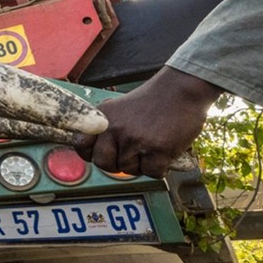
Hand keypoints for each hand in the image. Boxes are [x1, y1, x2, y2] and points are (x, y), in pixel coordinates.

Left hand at [72, 67, 221, 177]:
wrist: (182, 89)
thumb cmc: (155, 100)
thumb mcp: (121, 107)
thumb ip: (107, 127)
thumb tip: (95, 151)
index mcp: (103, 117)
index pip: (81, 144)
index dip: (91, 154)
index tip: (105, 153)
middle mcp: (115, 128)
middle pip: (103, 164)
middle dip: (117, 164)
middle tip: (132, 154)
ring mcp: (135, 140)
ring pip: (129, 170)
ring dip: (142, 164)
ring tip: (152, 145)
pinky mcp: (157, 150)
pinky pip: (152, 173)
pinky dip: (160, 167)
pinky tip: (165, 150)